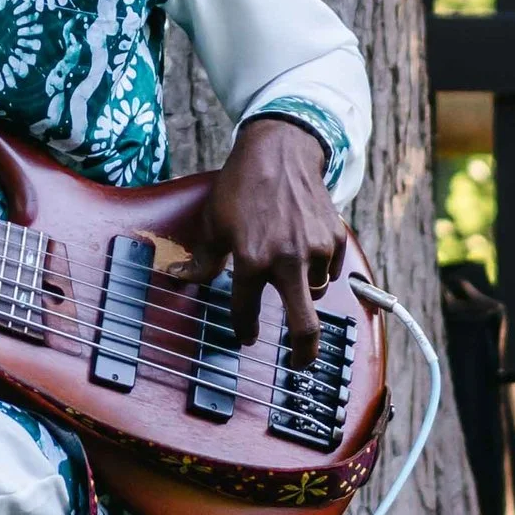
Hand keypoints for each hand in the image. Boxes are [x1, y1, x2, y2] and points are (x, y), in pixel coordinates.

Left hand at [194, 115, 346, 350]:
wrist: (280, 151)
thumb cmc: (242, 186)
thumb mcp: (214, 224)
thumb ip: (203, 260)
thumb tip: (179, 279)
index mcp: (252, 260)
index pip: (246, 312)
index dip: (243, 329)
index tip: (245, 335)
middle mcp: (287, 260)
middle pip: (305, 327)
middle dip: (302, 353)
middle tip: (298, 363)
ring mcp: (316, 250)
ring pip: (316, 293)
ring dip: (304, 293)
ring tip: (290, 274)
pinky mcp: (335, 237)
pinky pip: (330, 270)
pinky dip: (319, 268)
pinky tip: (304, 250)